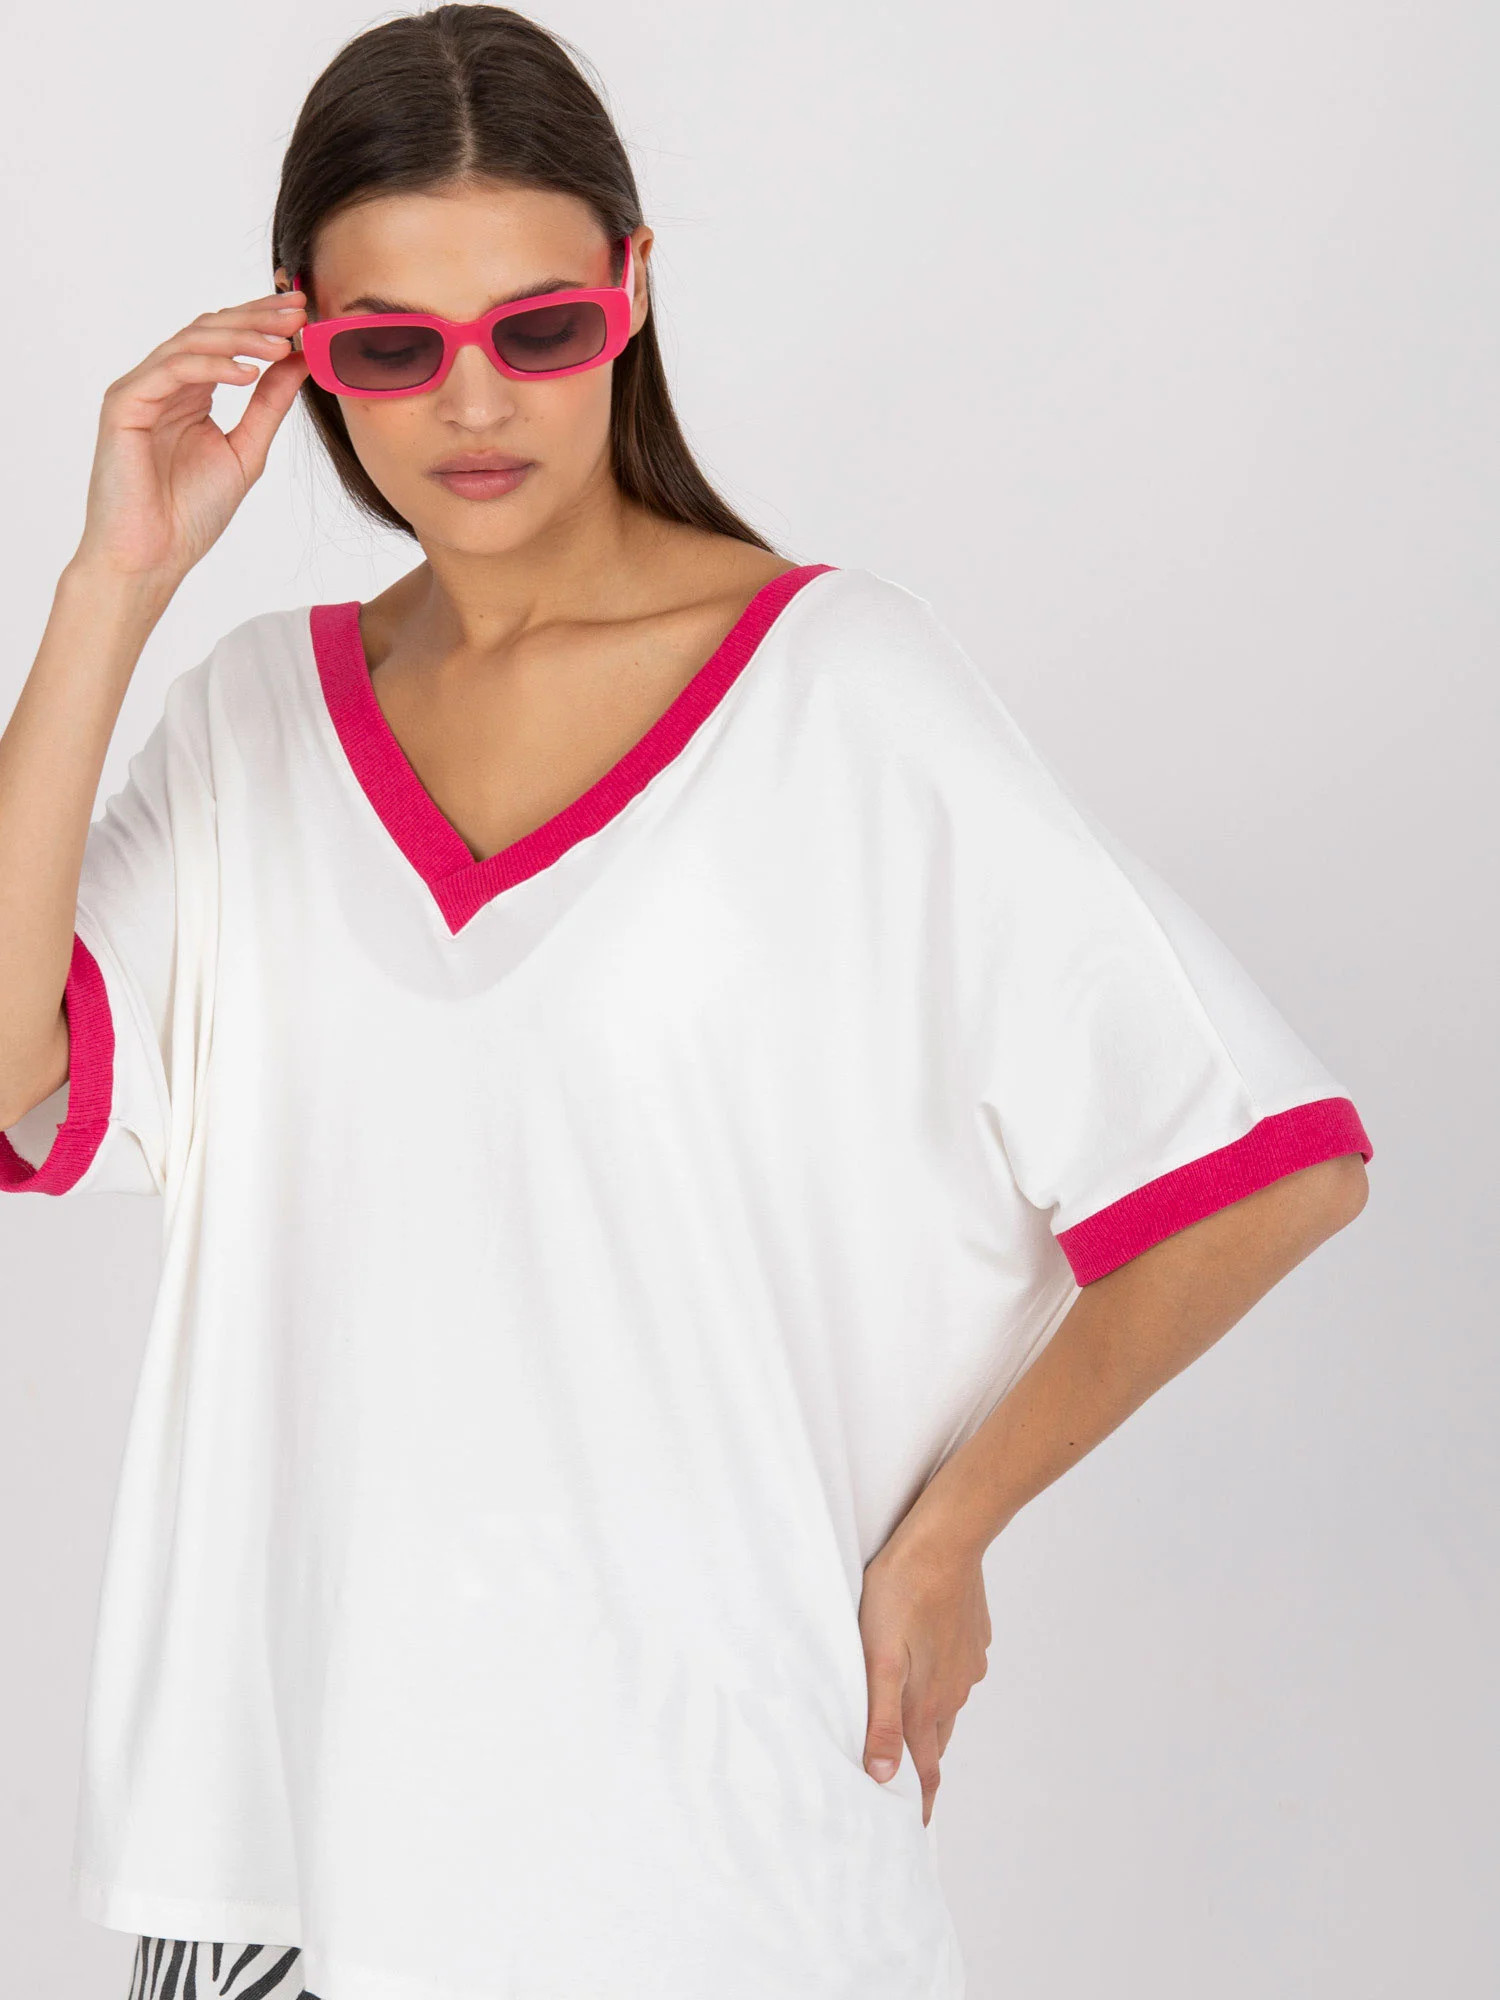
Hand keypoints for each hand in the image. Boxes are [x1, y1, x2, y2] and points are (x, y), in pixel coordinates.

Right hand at [71, 288, 309, 586]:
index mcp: (189, 392)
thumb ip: (269, 405)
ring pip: (192, 343)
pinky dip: (212, 367)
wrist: (153, 556)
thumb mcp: (246, 450)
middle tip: (297, 311)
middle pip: (209, 331)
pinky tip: (248, 372)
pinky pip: (172, 370)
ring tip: (282, 342)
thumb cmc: (190, 514)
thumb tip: (298, 360)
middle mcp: (163, 384)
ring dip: (240, 337)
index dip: (263, 322)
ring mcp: (140, 390)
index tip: (304, 314)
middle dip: (256, 318)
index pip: (226, 341)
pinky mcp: (125, 404)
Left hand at [858, 1529, 991, 1826]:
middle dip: (921, 1765)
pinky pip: (956, 1672)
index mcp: (927, 1703)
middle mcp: (954, 1691)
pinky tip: (926, 1666)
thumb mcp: (878, 1658)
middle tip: (905, 1784)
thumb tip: (883, 1778)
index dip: (919, 1802)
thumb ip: (881, 1718)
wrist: (946, 1540)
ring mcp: (968, 1664)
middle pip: (935, 1740)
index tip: (913, 1831)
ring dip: (929, 1720)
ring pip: (946, 1704)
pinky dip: (940, 1681)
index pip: (926, 1770)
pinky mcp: (973, 1638)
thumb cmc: (901, 1593)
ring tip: (910, 1729)